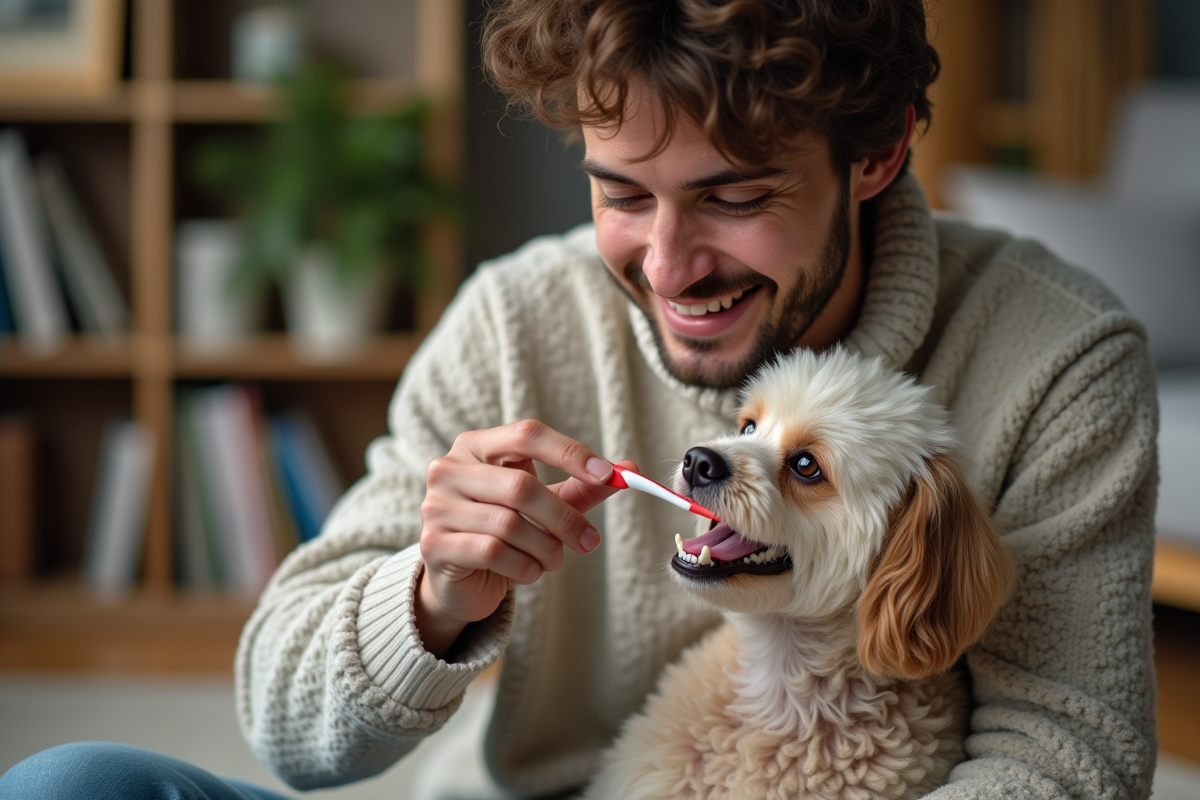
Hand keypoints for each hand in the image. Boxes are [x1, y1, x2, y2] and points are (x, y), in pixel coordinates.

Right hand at [416, 419, 630, 657]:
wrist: (460, 579)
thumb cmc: (504, 530)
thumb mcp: (545, 504)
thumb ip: (582, 487)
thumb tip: (631, 470)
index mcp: (476, 445)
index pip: (526, 434)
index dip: (569, 452)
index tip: (607, 474)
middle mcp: (449, 469)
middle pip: (521, 485)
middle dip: (565, 518)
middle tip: (590, 541)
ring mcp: (436, 506)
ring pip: (509, 524)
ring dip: (546, 549)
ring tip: (553, 560)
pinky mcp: (434, 545)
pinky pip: (493, 552)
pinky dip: (524, 567)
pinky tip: (528, 571)